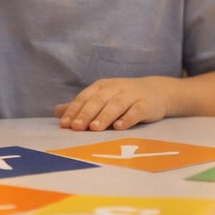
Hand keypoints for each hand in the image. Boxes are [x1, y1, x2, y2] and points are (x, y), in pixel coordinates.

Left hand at [54, 77, 169, 130]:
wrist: (157, 91)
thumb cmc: (123, 97)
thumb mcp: (102, 98)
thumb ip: (81, 106)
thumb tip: (58, 111)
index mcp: (102, 86)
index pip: (85, 97)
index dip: (74, 110)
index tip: (64, 124)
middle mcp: (115, 88)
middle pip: (98, 100)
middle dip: (86, 114)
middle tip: (76, 127)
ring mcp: (131, 95)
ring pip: (116, 105)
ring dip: (105, 116)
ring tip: (94, 128)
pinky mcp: (146, 104)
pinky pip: (136, 111)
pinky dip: (128, 118)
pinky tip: (119, 127)